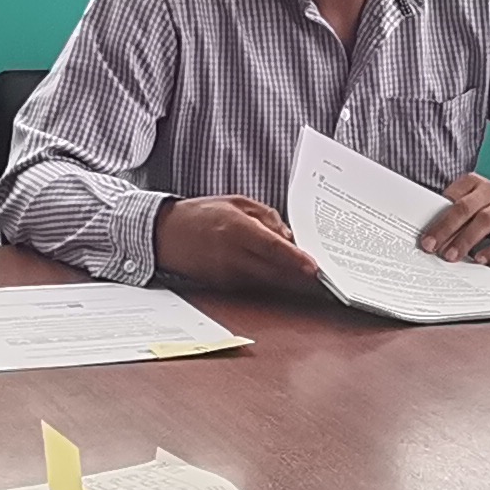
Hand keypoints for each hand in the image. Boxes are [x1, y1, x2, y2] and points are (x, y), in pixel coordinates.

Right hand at [154, 193, 325, 293]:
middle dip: (300, 277)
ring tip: (307, 276)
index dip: (296, 260)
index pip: (272, 248)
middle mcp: (232, 256)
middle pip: (274, 272)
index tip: (315, 268)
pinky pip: (255, 285)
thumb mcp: (237, 203)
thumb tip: (289, 237)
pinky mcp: (224, 286)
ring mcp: (227, 275)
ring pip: (268, 282)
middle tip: (323, 278)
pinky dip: (271, 281)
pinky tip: (283, 276)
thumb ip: (266, 217)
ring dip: (288, 281)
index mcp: (236, 230)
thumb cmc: (203, 214)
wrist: (166, 235)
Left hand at [419, 172, 489, 262]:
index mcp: (474, 182)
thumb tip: (432, 235)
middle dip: (446, 229)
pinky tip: (479, 258)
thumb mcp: (471, 201)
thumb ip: (453, 212)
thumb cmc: (487, 207)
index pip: (452, 197)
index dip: (437, 217)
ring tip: (451, 255)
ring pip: (484, 220)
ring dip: (465, 240)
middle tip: (432, 246)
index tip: (425, 236)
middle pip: (465, 208)